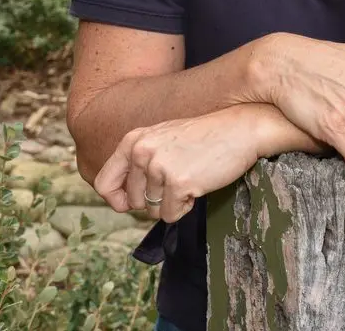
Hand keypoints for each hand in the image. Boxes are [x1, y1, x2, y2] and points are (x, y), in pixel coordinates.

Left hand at [93, 105, 266, 223]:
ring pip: (152, 211)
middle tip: (177, 180)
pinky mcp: (177, 182)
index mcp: (133, 140)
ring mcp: (158, 167)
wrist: (240, 129)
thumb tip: (121, 202)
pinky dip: (186, 207)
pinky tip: (199, 185)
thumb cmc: (204, 137)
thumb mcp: (162, 139)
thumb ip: (139, 164)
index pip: (103, 182)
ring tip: (191, 177)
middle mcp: (141, 152)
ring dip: (172, 202)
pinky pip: (171, 215)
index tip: (130, 205)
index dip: (116, 200)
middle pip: (133, 202)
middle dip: (155, 200)